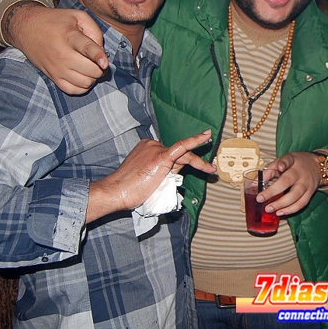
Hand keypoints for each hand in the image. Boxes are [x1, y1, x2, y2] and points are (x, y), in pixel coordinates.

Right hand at [6, 3, 108, 94]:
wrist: (27, 28)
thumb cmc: (56, 21)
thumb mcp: (78, 16)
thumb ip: (94, 31)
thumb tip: (102, 51)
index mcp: (70, 37)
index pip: (86, 48)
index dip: (98, 56)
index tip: (105, 63)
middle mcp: (63, 55)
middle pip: (91, 70)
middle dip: (101, 67)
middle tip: (100, 61)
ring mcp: (57, 68)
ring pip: (85, 83)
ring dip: (93, 77)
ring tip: (90, 67)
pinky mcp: (53, 77)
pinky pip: (74, 90)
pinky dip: (82, 86)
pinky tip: (82, 76)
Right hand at [86, 130, 214, 222]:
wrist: (117, 191)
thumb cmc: (130, 190)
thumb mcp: (150, 178)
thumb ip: (164, 172)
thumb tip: (178, 173)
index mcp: (148, 148)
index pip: (172, 155)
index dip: (181, 165)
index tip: (196, 164)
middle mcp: (153, 145)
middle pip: (178, 155)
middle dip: (193, 163)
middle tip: (209, 168)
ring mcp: (156, 149)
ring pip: (183, 154)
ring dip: (199, 162)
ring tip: (210, 169)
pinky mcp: (161, 156)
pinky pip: (181, 146)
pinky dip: (195, 141)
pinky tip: (206, 136)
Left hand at [257, 152, 322, 215]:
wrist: (317, 166)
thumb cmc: (297, 164)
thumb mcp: (283, 161)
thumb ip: (269, 171)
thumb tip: (254, 183)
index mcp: (292, 161)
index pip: (287, 160)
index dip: (283, 164)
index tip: (279, 167)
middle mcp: (300, 172)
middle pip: (287, 181)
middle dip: (273, 191)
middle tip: (260, 198)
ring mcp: (306, 183)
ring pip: (294, 196)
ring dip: (281, 204)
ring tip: (269, 209)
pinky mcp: (310, 193)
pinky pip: (301, 204)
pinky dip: (290, 210)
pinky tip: (280, 212)